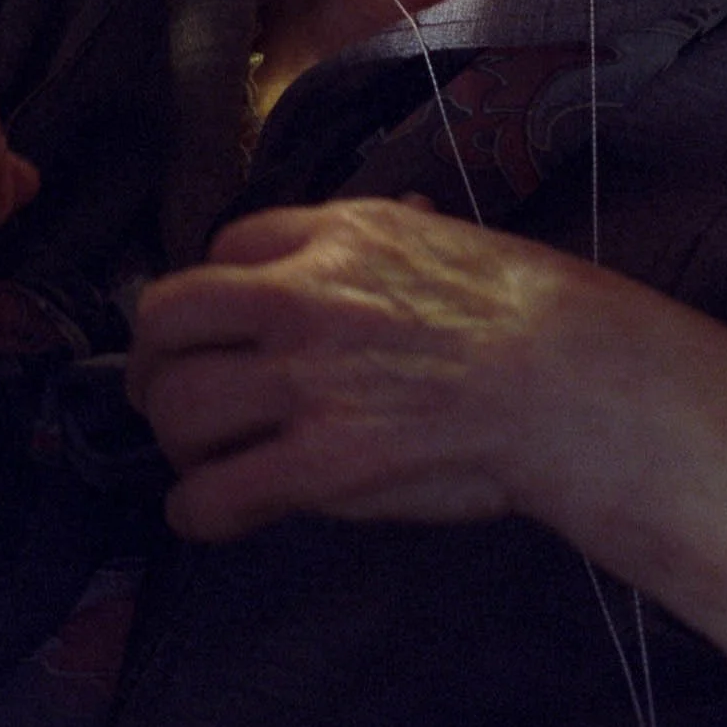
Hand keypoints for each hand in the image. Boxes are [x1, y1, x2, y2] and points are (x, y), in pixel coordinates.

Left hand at [128, 195, 726, 726]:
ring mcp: (305, 383)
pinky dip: (194, 511)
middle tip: (162, 391)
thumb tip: (404, 208)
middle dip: (152, 359)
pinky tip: (207, 517)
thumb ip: (406, 229)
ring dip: (172, 438)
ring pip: (177, 405)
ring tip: (195, 461)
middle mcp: (301, 298)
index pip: (225, 247)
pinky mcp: (319, 466)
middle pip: (168, 316)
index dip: (214, 294)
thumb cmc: (536, 316)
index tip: (219, 328)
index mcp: (336, 236)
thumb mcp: (455, 240)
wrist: (574, 385)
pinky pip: (214, 493)